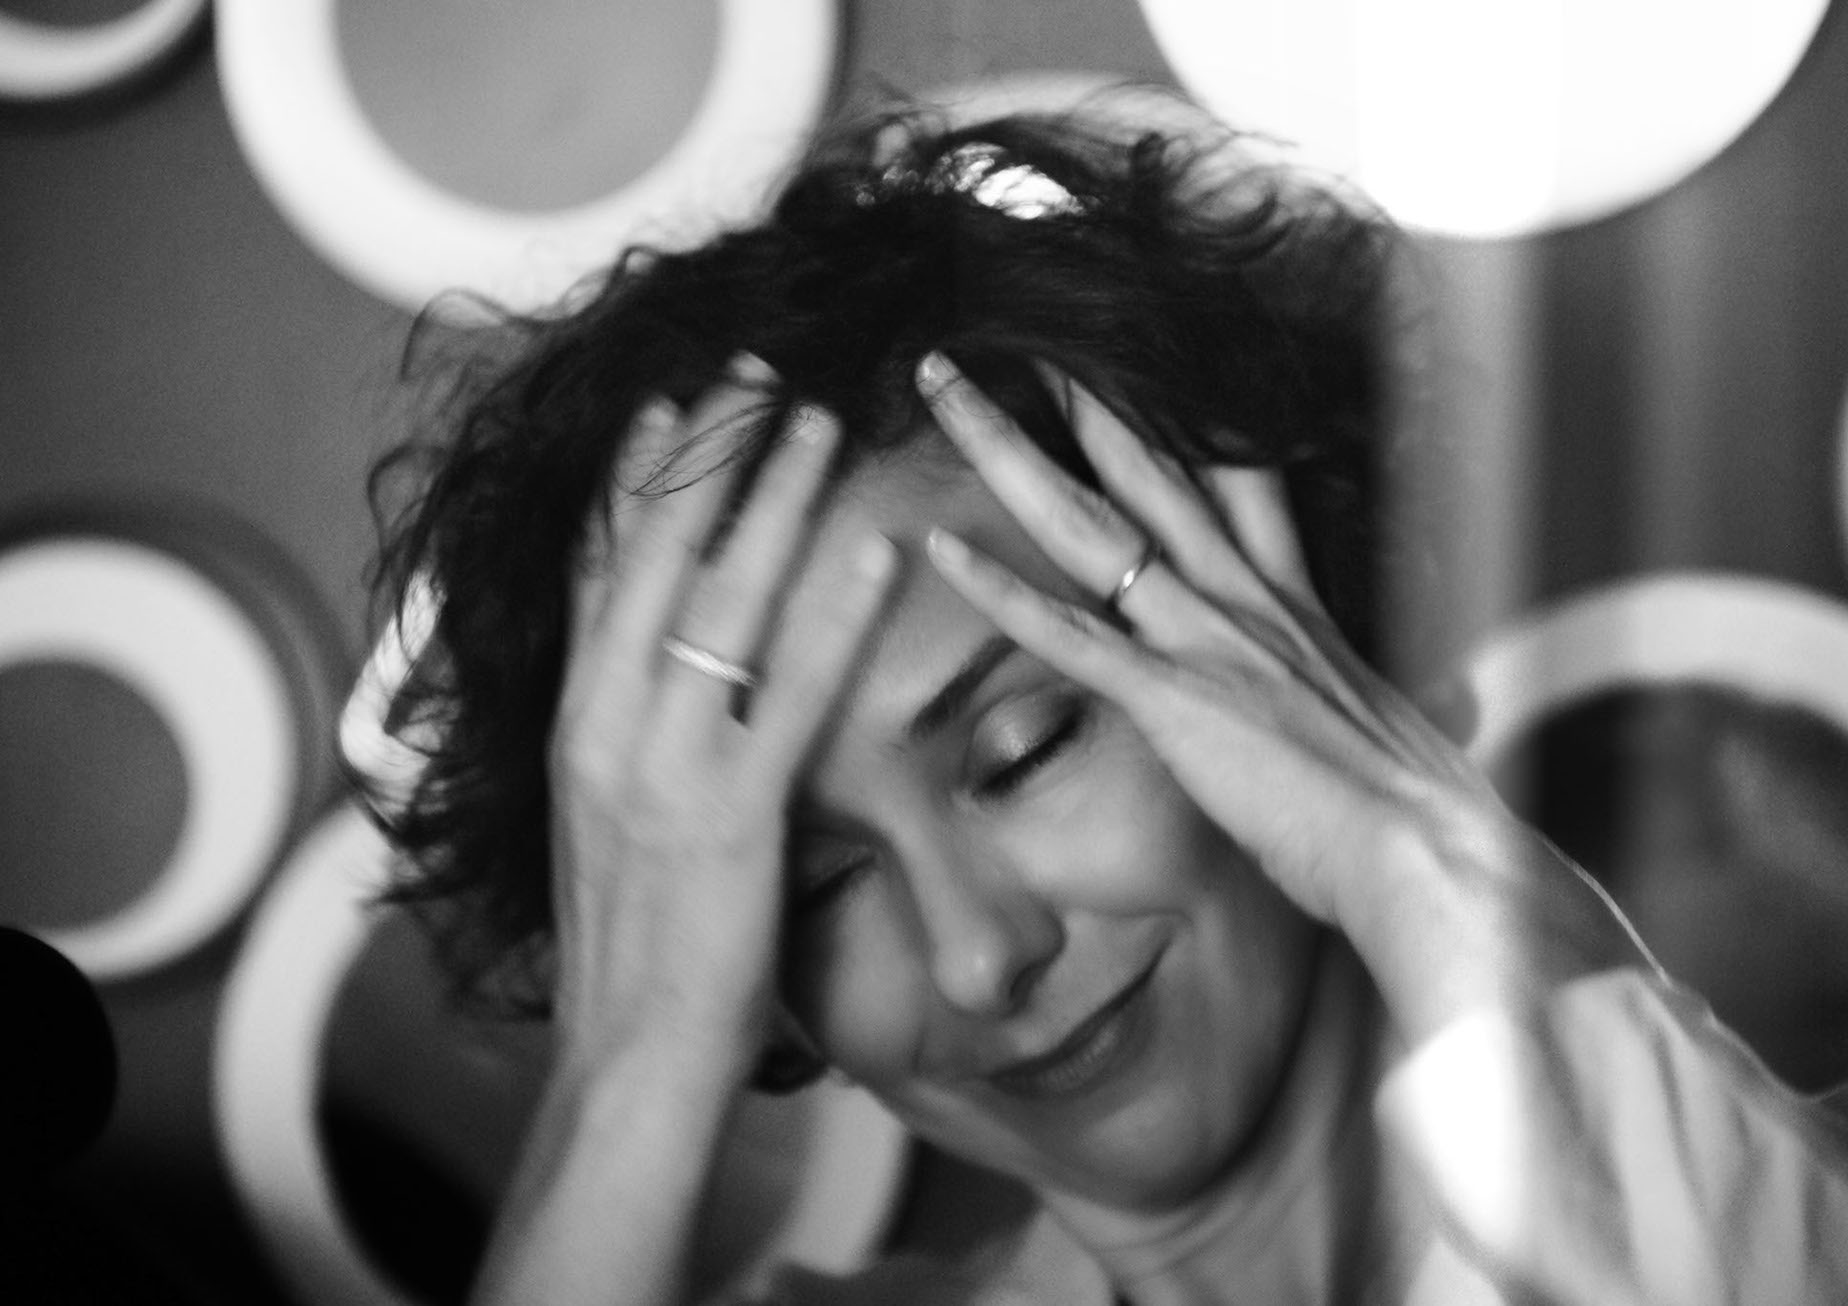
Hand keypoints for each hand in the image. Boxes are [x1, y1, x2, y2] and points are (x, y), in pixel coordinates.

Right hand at [548, 361, 894, 1077]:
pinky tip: (876, 551)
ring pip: (718, 600)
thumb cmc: (631, 950)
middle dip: (705, 456)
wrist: (628, 1055)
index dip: (631, 483)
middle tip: (752, 372)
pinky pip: (792, 692)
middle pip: (654, 556)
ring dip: (772, 499)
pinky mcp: (731, 813)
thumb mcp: (605, 823)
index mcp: (575, 725)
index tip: (665, 408)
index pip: (596, 574)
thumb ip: (630, 742)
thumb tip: (662, 687)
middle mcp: (606, 725)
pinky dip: (835, 615)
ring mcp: (664, 765)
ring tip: (818, 419)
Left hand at [914, 354, 1645, 1037]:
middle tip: (1024, 335)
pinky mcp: (1178, 699)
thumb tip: (1370, 707)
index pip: (1232, 479)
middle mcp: (1245, 597)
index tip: (1143, 365)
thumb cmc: (1415, 810)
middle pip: (1149, 468)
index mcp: (1291, 600)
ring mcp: (1208, 640)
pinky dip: (998, 591)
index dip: (1183, 420)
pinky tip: (939, 548)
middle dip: (1081, 397)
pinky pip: (1067, 635)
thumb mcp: (1382, 724)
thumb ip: (1350, 694)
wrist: (1432, 851)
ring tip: (945, 388)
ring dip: (1006, 450)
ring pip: (1088, 524)